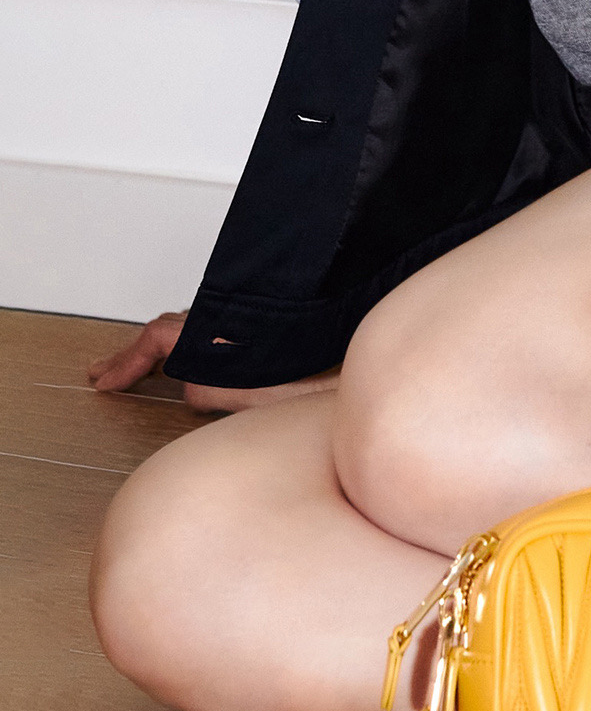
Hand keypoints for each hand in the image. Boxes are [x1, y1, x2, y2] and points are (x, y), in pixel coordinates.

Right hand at [86, 310, 337, 410]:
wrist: (365, 355)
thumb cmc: (327, 376)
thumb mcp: (261, 395)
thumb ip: (217, 390)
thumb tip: (187, 387)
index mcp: (224, 330)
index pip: (159, 336)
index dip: (126, 360)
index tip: (104, 381)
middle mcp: (235, 316)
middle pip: (172, 326)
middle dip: (136, 352)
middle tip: (108, 371)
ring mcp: (250, 317)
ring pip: (195, 325)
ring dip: (164, 346)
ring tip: (140, 366)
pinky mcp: (270, 323)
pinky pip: (216, 327)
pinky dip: (191, 342)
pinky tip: (193, 361)